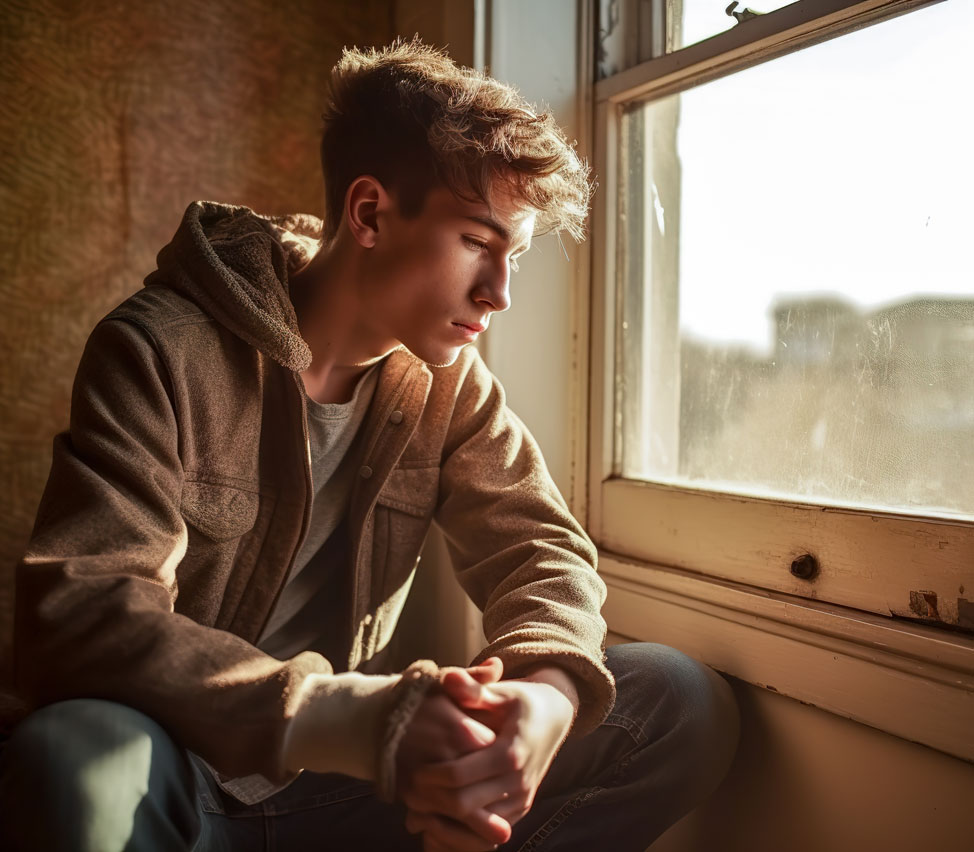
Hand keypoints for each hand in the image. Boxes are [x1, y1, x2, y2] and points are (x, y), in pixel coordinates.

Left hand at [398, 658, 512, 849]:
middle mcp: (518, 782)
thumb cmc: (521, 701)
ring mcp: (521, 800)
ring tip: (418, 807)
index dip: (429, 777)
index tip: (410, 770)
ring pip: (476, 827)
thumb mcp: (501, 691)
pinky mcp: (520, 810)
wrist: (554, 716)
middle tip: (407, 792)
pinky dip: (462, 829)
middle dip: (431, 802)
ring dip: (444, 820)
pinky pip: (488, 832)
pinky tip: (440, 816)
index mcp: (509, 753)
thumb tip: (449, 678)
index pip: (459, 776)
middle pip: (463, 805)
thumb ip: (473, 689)